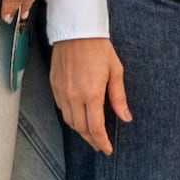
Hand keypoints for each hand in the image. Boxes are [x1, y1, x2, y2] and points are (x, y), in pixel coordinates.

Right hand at [51, 34, 129, 154]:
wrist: (76, 30)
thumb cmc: (99, 48)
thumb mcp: (115, 72)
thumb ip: (119, 98)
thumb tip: (126, 117)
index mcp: (92, 94)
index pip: (95, 127)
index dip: (102, 142)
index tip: (107, 149)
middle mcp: (74, 96)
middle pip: (81, 128)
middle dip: (91, 140)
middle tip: (100, 146)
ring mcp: (62, 92)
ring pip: (69, 121)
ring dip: (80, 131)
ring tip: (90, 135)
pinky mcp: (54, 86)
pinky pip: (62, 109)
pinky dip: (70, 118)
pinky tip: (78, 118)